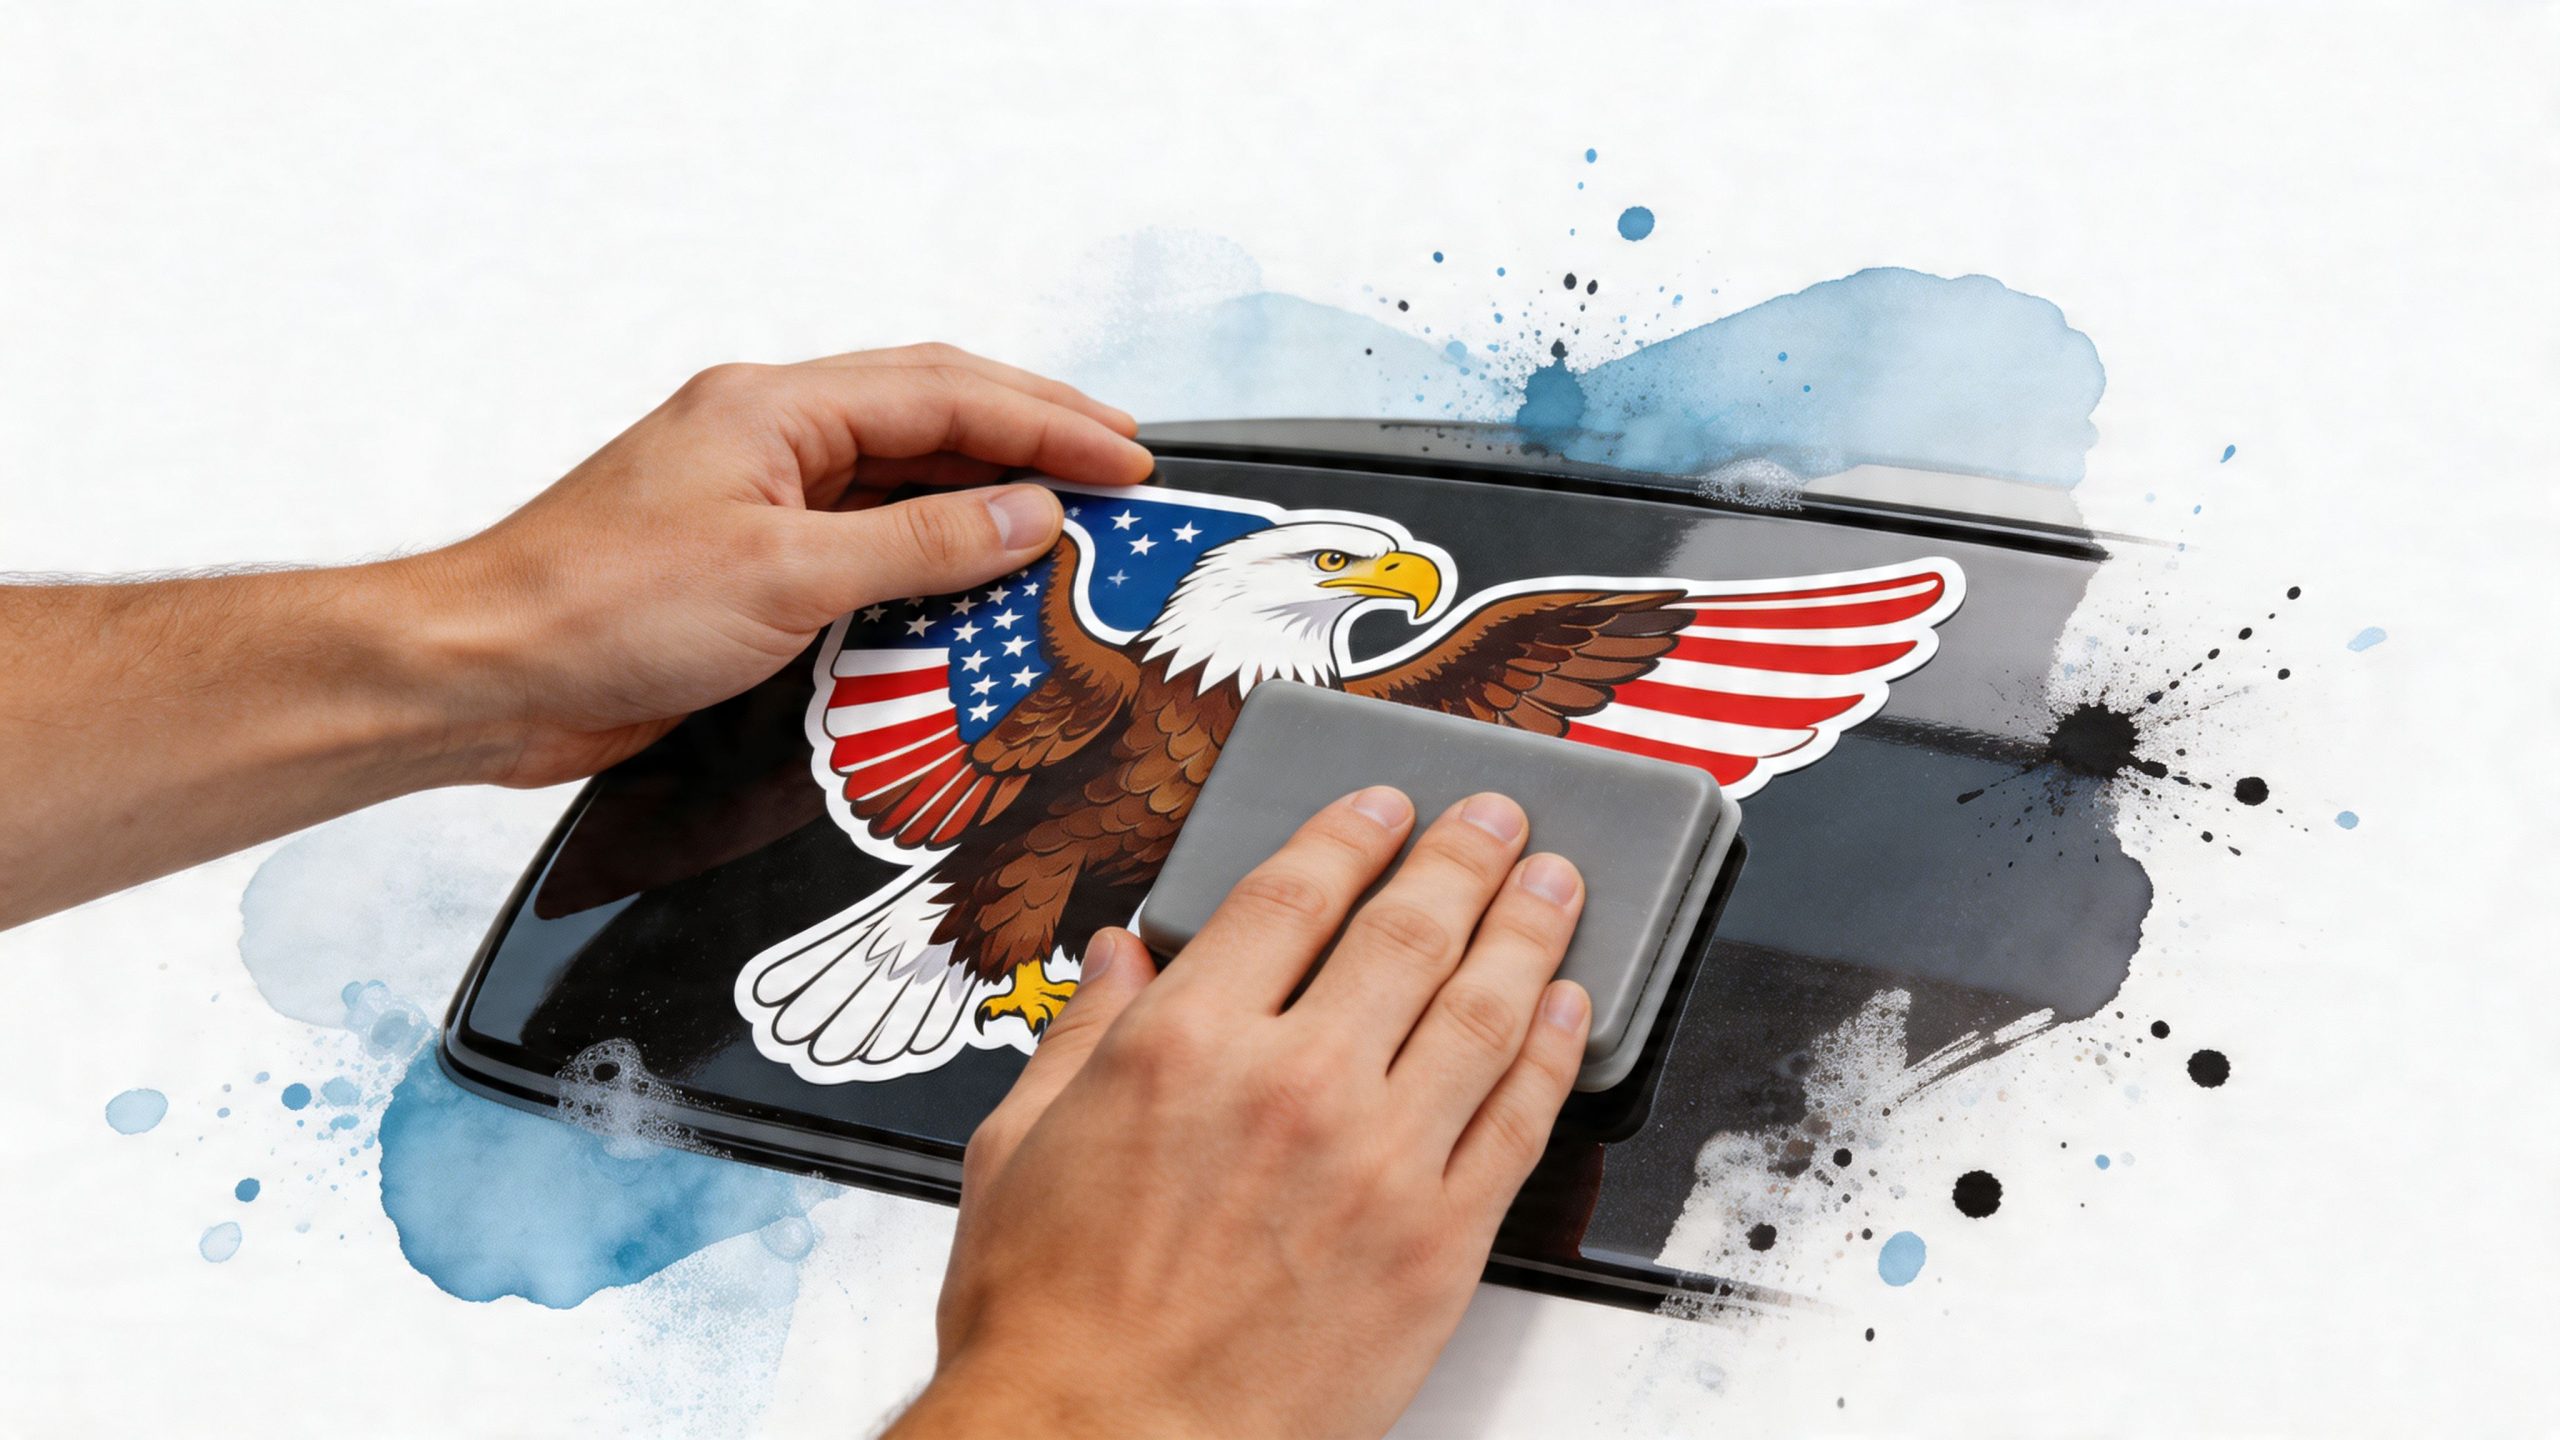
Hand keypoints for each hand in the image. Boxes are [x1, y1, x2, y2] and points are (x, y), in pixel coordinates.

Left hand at [395, 343, 1152, 786]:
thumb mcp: (785, 578)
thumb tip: (1025, 516)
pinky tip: (976, 580)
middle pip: (932, 413)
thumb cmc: (589, 612)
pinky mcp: (746, 561)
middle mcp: (766, 436)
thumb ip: (920, 546)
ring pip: (902, 476)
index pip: (946, 395)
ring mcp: (755, 495)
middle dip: (1033, 436)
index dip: (1048, 423)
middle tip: (1120, 465)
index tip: (1124, 456)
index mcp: (772, 407)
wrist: (484, 675)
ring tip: (1070, 519)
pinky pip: (866, 539)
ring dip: (988, 495)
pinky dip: (932, 555)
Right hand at [891, 788, 1593, 1439]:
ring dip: (1528, 929)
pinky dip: (1551, 1050)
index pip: (1293, 895)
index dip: (1349, 834)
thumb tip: (1116, 960)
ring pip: (1481, 1008)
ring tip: (1555, 884)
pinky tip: (1567, 1005)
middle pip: (1407, 930)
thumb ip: (1081, 1035)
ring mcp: (1378, 1161)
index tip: (1382, 807)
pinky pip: (1518, 1119)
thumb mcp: (1017, 1149)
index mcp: (1185, 1045)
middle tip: (1497, 820)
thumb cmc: (1053, 1328)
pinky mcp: (1438, 1243)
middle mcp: (1294, 1084)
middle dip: (1463, 857)